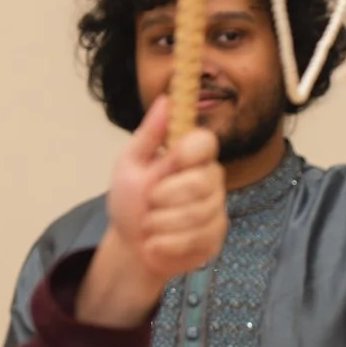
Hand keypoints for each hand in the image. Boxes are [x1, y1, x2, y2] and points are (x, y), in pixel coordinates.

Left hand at [77, 96, 227, 328]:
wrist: (130, 246)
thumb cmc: (130, 200)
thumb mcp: (130, 164)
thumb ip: (149, 135)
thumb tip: (166, 100)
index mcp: (190, 157)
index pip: (206, 143)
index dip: (190, 152)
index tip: (173, 160)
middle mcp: (209, 180)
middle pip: (203, 182)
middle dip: (167, 196)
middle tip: (150, 201)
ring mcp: (215, 210)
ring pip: (198, 214)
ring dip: (161, 223)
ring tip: (150, 225)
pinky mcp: (215, 237)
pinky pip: (195, 239)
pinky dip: (166, 243)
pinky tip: (157, 243)